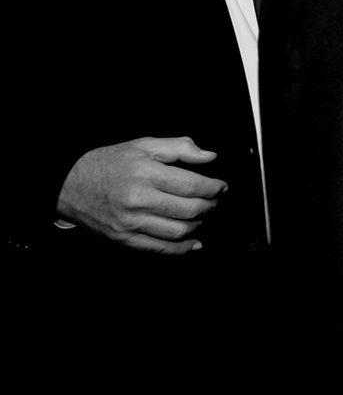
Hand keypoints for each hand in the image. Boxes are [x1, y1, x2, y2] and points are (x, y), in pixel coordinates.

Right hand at [56, 137, 227, 253]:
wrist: (68, 185)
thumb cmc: (108, 163)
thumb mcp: (142, 145)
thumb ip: (179, 148)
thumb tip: (209, 157)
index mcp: (145, 173)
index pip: (192, 185)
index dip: (214, 188)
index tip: (221, 187)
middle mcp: (138, 199)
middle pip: (189, 209)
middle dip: (210, 206)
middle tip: (214, 201)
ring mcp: (130, 222)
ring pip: (178, 231)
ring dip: (199, 225)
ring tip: (202, 215)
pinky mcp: (124, 238)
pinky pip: (159, 248)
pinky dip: (182, 248)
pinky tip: (194, 243)